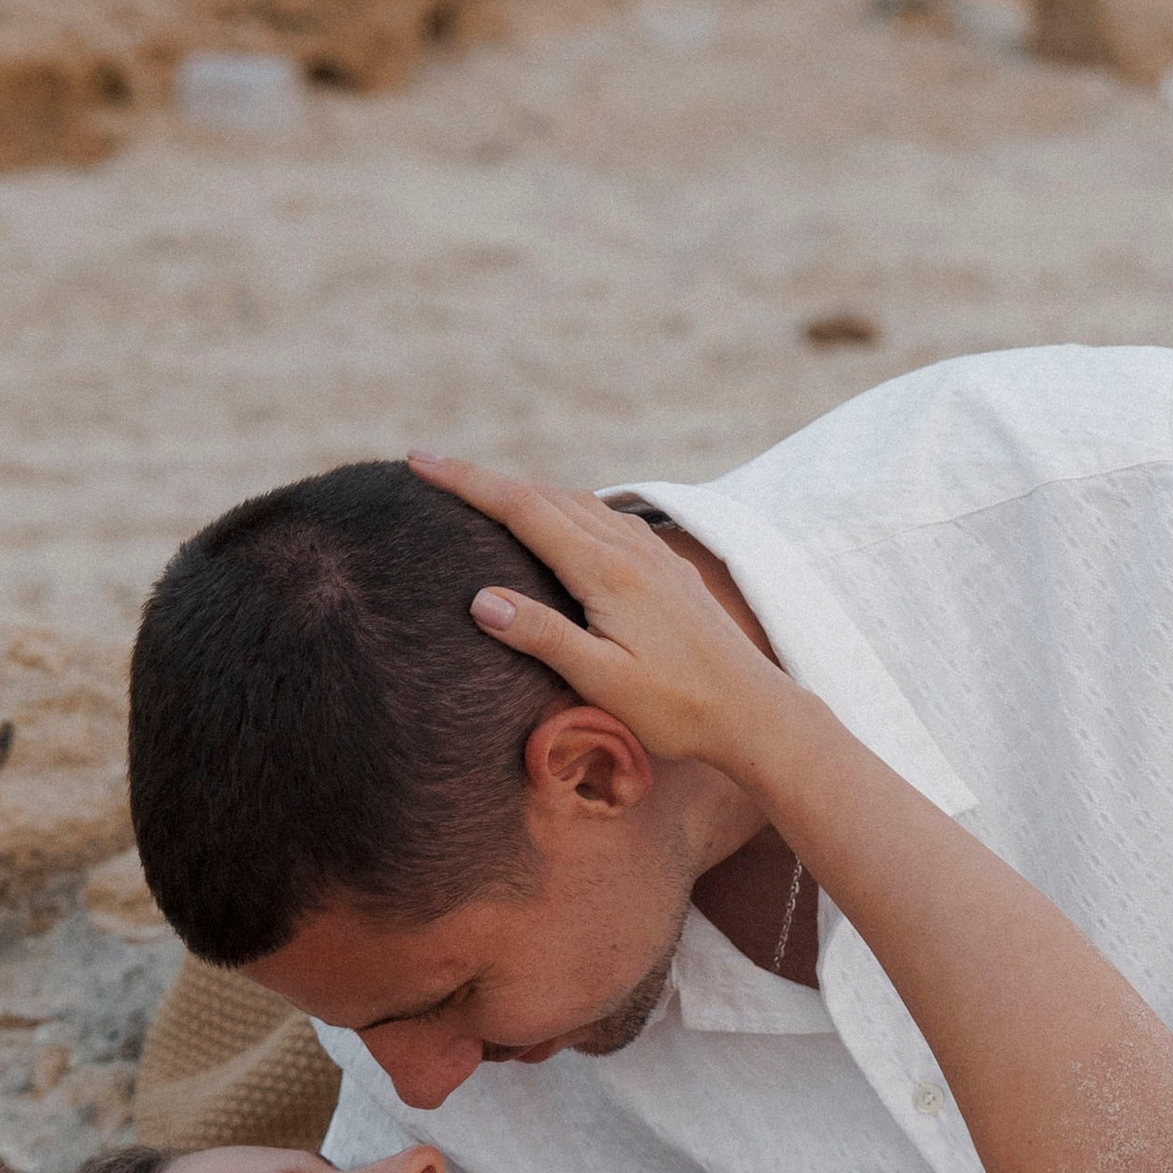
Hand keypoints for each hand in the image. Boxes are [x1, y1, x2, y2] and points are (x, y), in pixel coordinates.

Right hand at [407, 449, 785, 772]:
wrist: (755, 712)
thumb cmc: (679, 707)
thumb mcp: (603, 681)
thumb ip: (543, 636)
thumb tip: (480, 597)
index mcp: (605, 570)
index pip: (520, 508)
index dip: (465, 480)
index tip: (417, 460)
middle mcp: (629, 549)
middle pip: (543, 494)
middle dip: (484, 477)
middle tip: (430, 466)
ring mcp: (652, 554)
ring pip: (577, 501)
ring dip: (525, 488)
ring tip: (481, 489)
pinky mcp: (668, 568)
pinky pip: (606, 518)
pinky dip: (566, 505)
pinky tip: (562, 517)